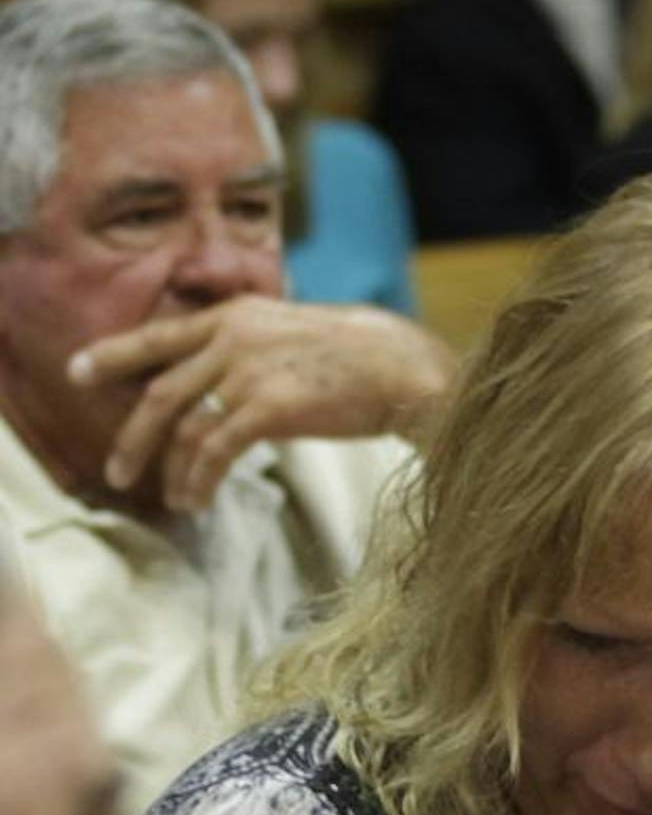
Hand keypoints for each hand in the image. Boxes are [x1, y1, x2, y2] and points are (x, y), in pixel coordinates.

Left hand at [68, 296, 455, 511]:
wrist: (407, 369)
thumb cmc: (367, 358)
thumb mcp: (297, 333)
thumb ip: (256, 349)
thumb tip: (233, 385)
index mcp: (237, 315)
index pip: (161, 336)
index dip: (115, 355)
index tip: (81, 372)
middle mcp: (233, 338)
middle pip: (159, 390)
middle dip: (132, 435)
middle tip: (117, 470)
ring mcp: (248, 371)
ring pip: (183, 427)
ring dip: (169, 470)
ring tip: (170, 499)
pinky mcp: (268, 408)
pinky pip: (214, 452)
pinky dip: (198, 480)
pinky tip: (197, 499)